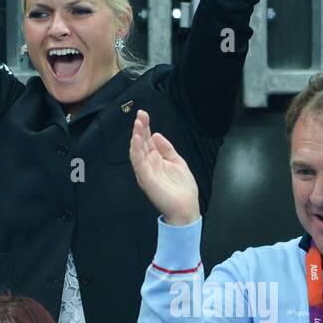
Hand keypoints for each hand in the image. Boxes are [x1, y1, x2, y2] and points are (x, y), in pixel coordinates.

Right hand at [128, 110, 199, 225]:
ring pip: (137, 151)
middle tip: (140, 114)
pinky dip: (136, 150)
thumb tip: (156, 134)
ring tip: (137, 123)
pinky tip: (136, 139)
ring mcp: (145, 171)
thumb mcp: (177, 162)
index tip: (144, 114)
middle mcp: (148, 164)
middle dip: (140, 128)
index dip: (145, 127)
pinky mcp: (145, 179)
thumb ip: (167, 149)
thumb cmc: (183, 189)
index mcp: (156, 160)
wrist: (186, 208)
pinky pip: (138, 162)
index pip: (147, 140)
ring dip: (136, 136)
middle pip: (141, 143)